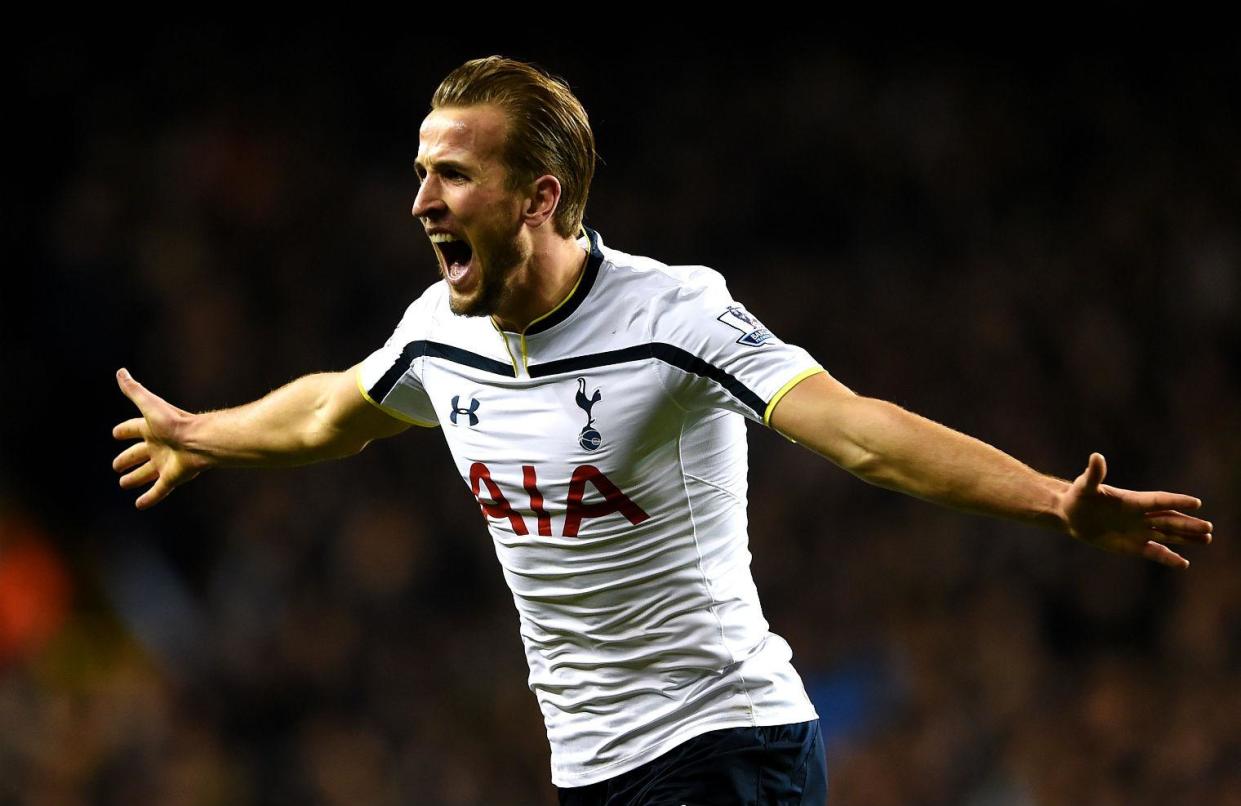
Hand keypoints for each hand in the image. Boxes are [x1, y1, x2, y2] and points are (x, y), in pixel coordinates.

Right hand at [112, 369, 208, 508]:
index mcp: (152, 428)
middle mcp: (158, 446)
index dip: (125, 431)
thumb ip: (134, 390)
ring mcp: (165, 462)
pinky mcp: (172, 477)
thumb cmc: (175, 421)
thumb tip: (120, 372)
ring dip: (135, 478)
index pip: (134, 428)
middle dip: (127, 459)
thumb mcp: (150, 404)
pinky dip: (149, 498)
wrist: (199, 440)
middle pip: (138, 453)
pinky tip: (139, 504)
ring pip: (146, 472)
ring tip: (123, 483)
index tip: (115, 433)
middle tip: (116, 466)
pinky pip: (158, 490)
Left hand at [1061, 453, 1212, 568]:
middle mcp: (1141, 516)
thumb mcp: (1085, 486)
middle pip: (1169, 520)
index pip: (1159, 500)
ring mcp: (1139, 531)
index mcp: (1133, 501)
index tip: (1196, 503)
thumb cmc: (1080, 496)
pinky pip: (1154, 552)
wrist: (1072, 515)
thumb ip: (1094, 475)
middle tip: (1208, 528)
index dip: (1176, 501)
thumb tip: (1096, 456)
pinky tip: (1183, 563)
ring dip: (1186, 538)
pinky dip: (1168, 558)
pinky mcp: (1133, 545)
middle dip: (1188, 524)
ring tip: (1206, 539)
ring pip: (1167, 535)